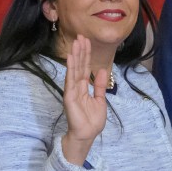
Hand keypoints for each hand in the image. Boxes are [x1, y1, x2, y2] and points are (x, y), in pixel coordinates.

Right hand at [61, 35, 108, 165]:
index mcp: (84, 87)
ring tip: (76, 42)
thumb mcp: (100, 100)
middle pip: (79, 65)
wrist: (87, 135)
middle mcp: (76, 86)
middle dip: (80, 51)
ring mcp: (72, 90)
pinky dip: (70, 68)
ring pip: (74, 69)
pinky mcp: (69, 96)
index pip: (85, 67)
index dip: (86, 55)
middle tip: (81, 35)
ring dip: (75, 55)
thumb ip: (99, 86)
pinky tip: (71, 58)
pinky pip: (70, 80)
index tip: (87, 41)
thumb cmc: (92, 120)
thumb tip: (101, 70)